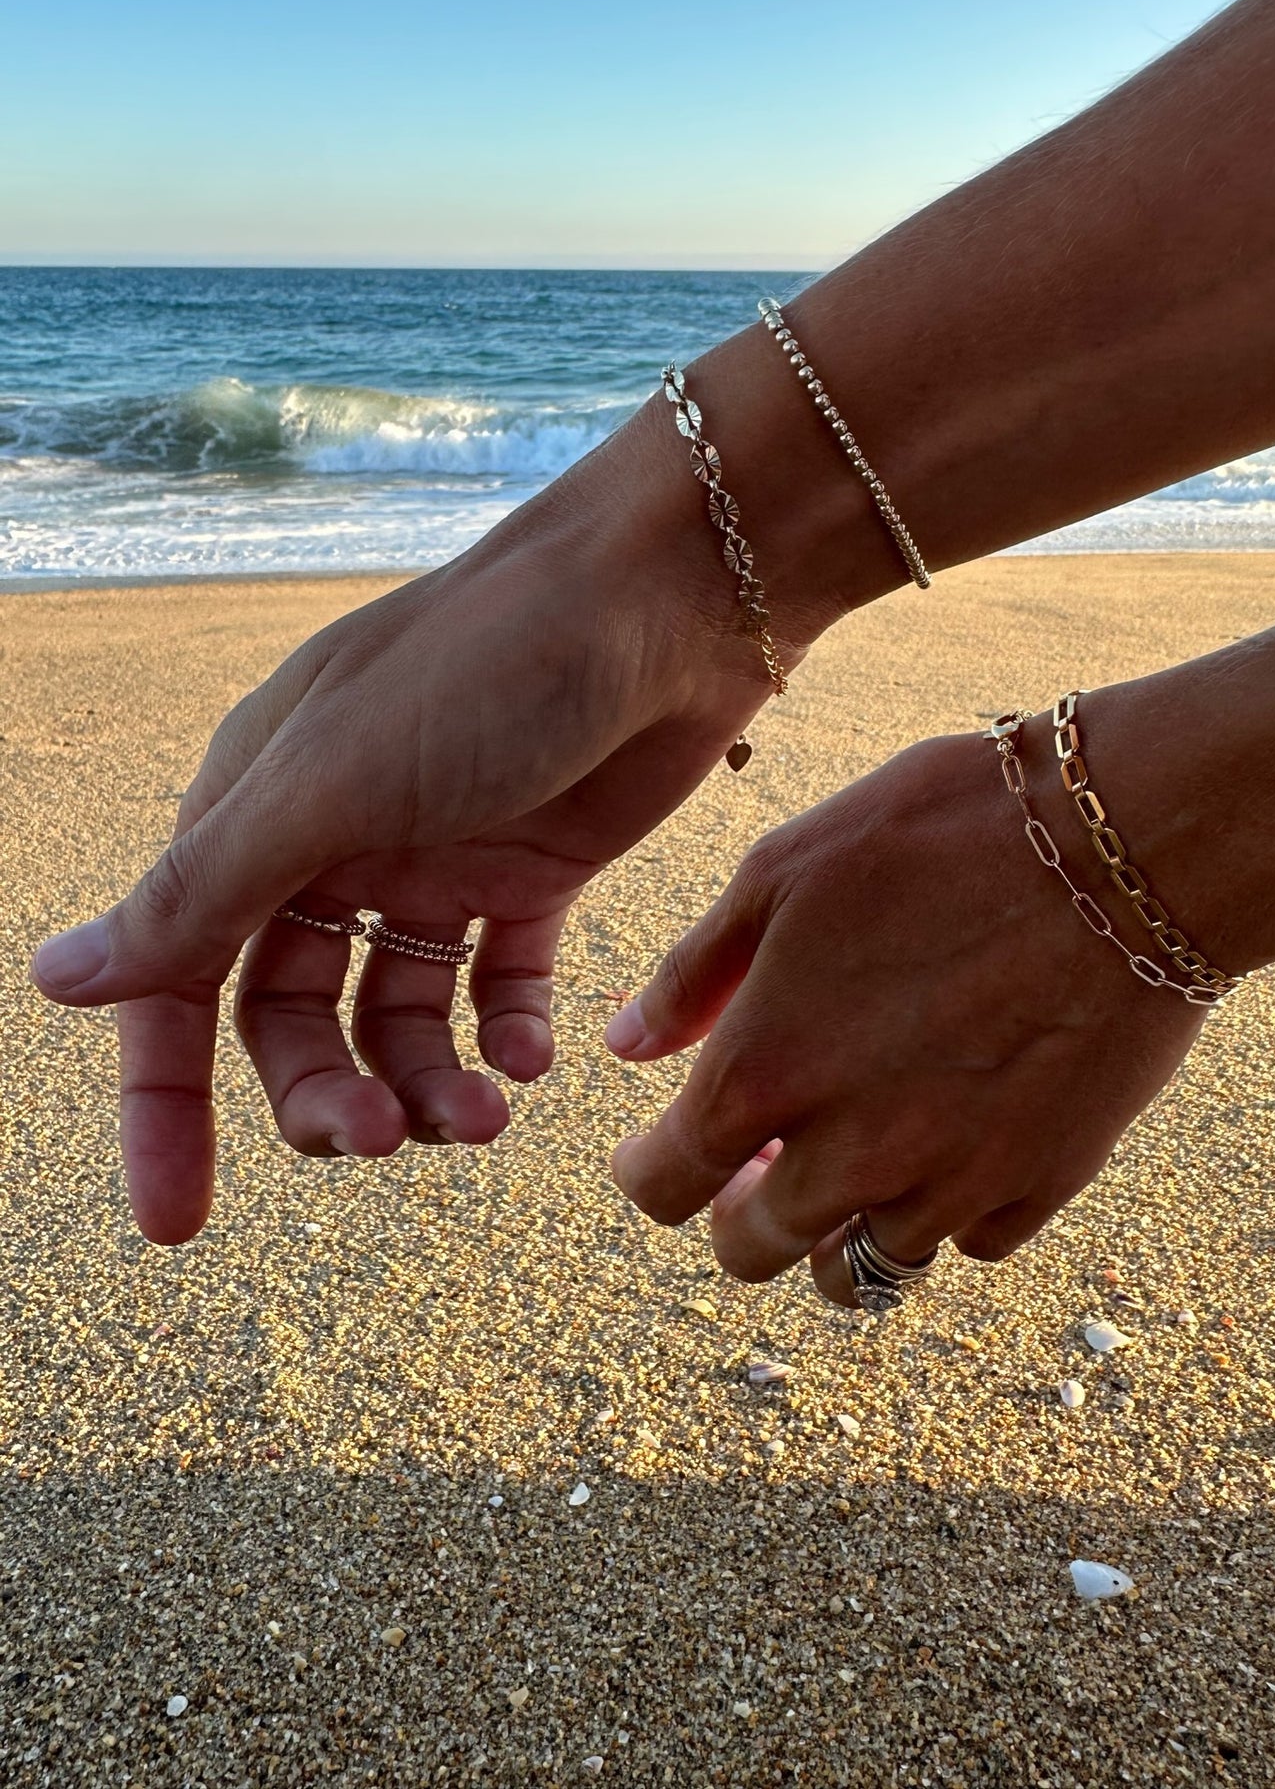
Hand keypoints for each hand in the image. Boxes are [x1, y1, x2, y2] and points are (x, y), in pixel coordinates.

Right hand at [28, 388, 825, 1245]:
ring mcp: (435, 857)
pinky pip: (497, 984)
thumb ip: (200, 894)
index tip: (175, 1224)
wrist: (669, 595)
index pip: (180, 981)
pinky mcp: (534, 869)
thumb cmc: (487, 667)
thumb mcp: (329, 786)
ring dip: (425, 1086)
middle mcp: (333, 840)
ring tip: (479, 1121)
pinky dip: (506, 1035)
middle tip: (378, 1143)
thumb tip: (54, 983)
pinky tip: (532, 1059)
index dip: (169, 1106)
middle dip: (325, 1096)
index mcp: (254, 810)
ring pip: (400, 1018)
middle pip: (292, 1017)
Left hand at [606, 723, 1206, 1302]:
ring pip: (862, 1269)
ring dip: (838, 1228)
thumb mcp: (786, 869)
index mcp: (767, 1074)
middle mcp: (851, 1155)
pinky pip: (969, 1241)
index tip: (659, 1152)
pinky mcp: (1043, 1185)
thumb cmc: (941, 832)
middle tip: (760, 1156)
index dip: (649, 1174)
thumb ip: (694, 974)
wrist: (1127, 846)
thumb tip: (626, 1046)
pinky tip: (952, 1139)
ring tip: (854, 1161)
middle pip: (753, 1252)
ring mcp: (952, 1183)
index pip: (666, 1187)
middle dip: (738, 1212)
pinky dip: (945, 1208)